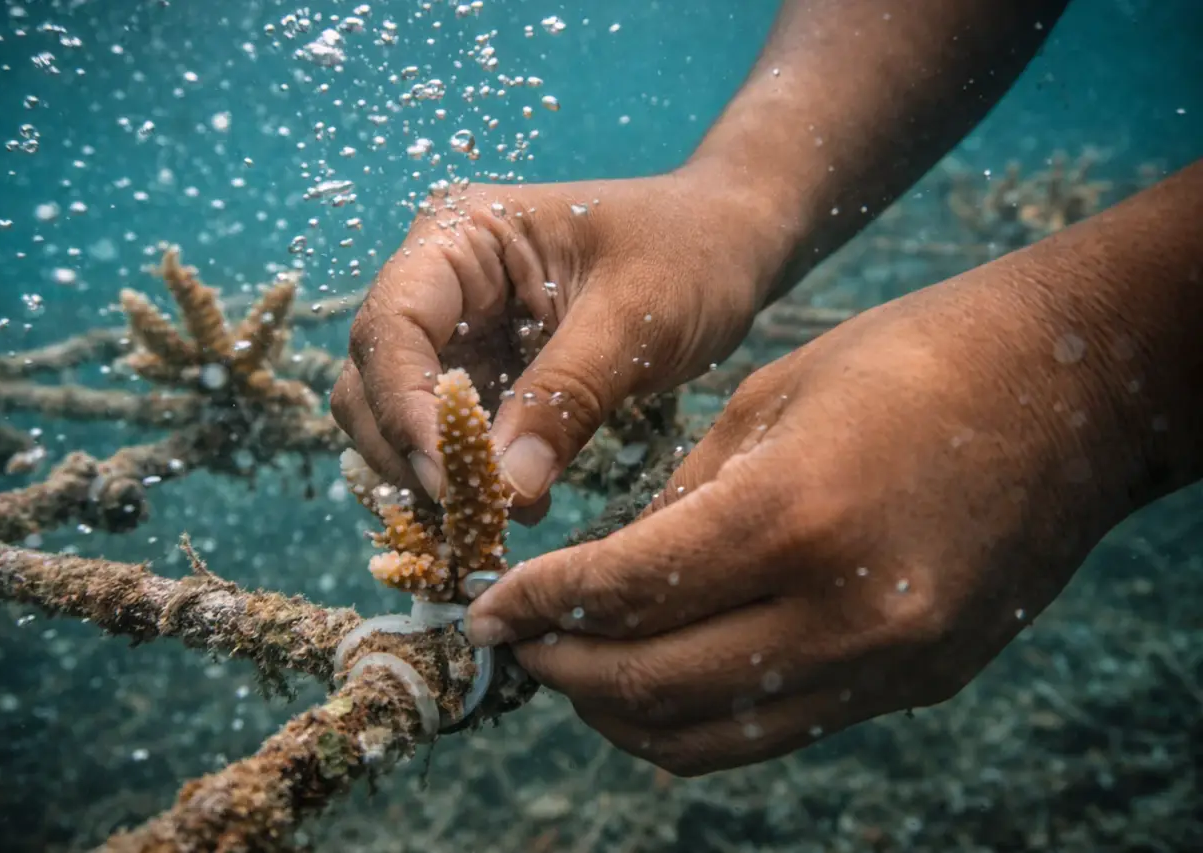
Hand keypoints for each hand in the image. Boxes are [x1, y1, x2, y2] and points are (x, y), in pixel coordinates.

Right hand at [331, 171, 784, 517]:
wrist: (728, 249)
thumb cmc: (690, 254)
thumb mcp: (636, 318)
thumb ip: (565, 396)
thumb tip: (501, 491)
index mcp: (461, 236)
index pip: (391, 327)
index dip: (406, 409)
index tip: (449, 478)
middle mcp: (439, 284)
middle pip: (373, 381)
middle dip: (412, 453)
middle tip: (473, 514)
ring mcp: (457, 334)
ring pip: (397, 420)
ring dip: (435, 476)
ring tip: (501, 516)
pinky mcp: (484, 378)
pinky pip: (448, 439)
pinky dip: (468, 480)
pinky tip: (523, 503)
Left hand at [464, 261, 1130, 775]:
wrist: (1071, 391)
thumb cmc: (910, 362)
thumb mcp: (769, 402)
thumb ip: (680, 504)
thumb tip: (608, 578)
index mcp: (794, 516)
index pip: (625, 593)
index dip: (539, 605)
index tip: (487, 606)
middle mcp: (844, 615)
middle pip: (653, 687)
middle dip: (563, 669)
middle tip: (519, 639)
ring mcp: (889, 665)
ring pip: (709, 739)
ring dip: (621, 713)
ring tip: (579, 665)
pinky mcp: (917, 685)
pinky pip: (776, 732)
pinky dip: (699, 715)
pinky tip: (665, 670)